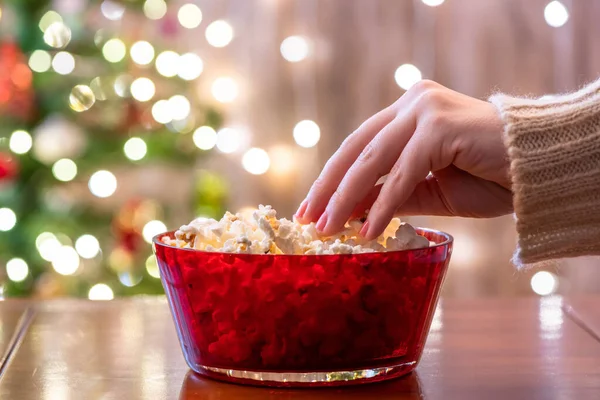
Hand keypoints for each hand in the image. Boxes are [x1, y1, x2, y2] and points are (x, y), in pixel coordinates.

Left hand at [295, 80, 512, 239]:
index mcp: (408, 112)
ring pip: (373, 160)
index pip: (358, 146)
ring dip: (347, 199)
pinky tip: (367, 231)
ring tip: (327, 230)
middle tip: (306, 220)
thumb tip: (346, 212)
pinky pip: (403, 173)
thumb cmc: (488, 178)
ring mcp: (425, 109)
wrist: (538, 171)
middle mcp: (413, 103)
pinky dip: (383, 204)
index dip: (331, 179)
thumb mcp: (428, 192)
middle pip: (356, 149)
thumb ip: (389, 196)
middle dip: (328, 188)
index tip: (309, 208)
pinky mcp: (439, 126)